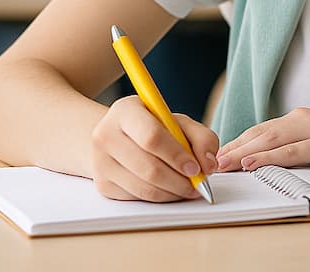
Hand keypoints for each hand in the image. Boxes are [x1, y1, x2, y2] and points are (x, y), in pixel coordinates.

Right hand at [89, 95, 219, 201]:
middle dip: (180, 181)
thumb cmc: (152, 127)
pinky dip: (160, 198)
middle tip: (198, 184)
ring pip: (145, 188)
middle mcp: (105, 136)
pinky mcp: (103, 185)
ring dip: (173, 193)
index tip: (196, 168)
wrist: (116, 137)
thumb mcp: (178, 122)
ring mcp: (100, 162)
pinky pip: (138, 198)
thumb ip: (201, 137)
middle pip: (149, 168)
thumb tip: (209, 164)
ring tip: (188, 187)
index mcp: (125, 111)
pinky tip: (170, 189)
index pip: (151, 137)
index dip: (177, 156)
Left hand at [216, 108, 309, 172]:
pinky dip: (268, 156)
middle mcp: (306, 119)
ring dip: (242, 152)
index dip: (239, 141)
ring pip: (270, 139)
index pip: (263, 129)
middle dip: (232, 147)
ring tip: (220, 163)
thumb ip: (307, 146)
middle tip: (209, 160)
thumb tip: (283, 159)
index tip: (219, 154)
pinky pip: (291, 151)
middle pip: (260, 132)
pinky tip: (251, 163)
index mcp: (305, 118)